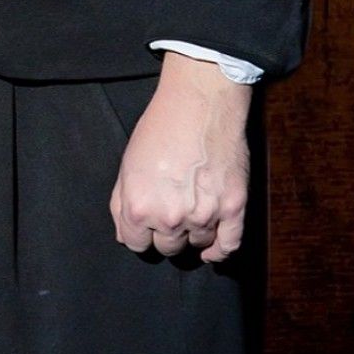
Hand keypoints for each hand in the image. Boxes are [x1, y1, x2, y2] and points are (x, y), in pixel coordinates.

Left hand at [109, 51, 251, 261]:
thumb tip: (125, 234)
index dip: (141, 233)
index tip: (148, 224)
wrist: (199, 102)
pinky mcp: (233, 207)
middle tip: (172, 211)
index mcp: (139, 207)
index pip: (136, 244)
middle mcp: (170, 217)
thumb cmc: (160, 127)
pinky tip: (212, 248)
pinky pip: (228, 246)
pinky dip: (220, 251)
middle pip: (167, 247)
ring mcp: (204, 215)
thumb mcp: (127, 163)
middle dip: (167, 232)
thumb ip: (121, 204)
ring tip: (192, 211)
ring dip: (193, 234)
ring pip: (197, 244)